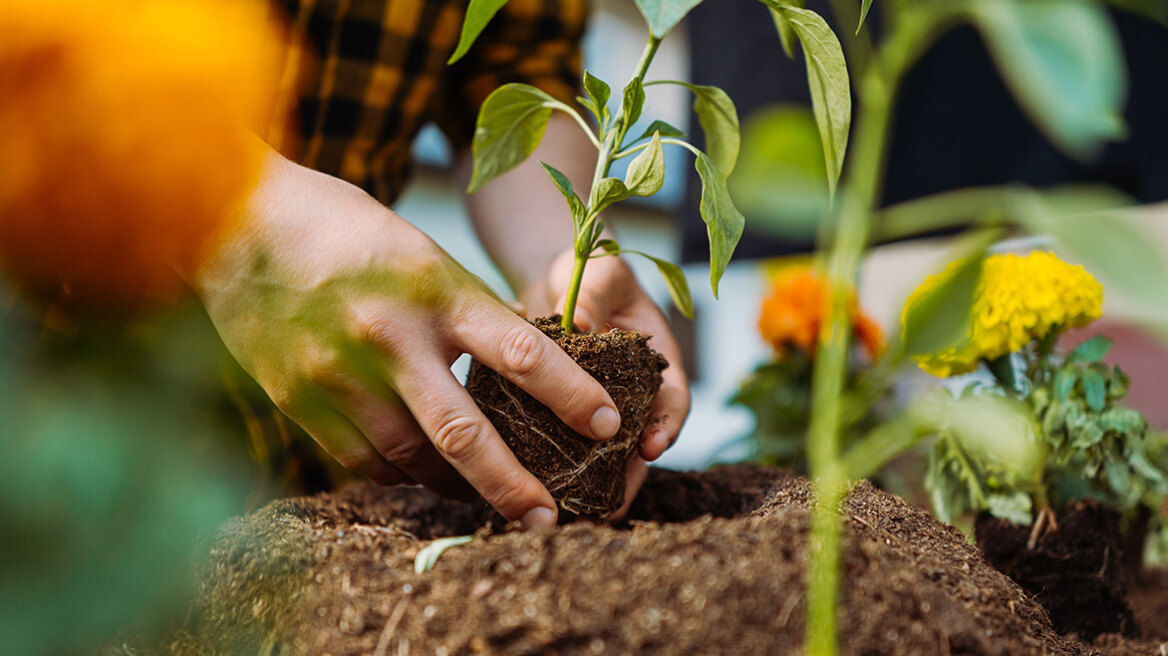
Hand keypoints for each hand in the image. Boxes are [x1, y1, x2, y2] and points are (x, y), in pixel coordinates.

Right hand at [193, 150, 622, 528]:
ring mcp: (338, 373)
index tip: (608, 425)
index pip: (520, 351)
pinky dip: (400, 473)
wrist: (237, 220)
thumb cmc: (345, 230)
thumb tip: (519, 374)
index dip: (570, 395)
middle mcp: (389, 336)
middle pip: (464, 432)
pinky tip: (422, 474)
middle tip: (549, 517)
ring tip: (492, 498)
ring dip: (457, 486)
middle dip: (512, 484)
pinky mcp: (298, 399)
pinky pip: (362, 460)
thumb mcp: (422, 255)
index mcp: (433, 289)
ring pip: (412, 458)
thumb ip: (466, 314)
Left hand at [521, 248, 690, 517]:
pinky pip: (567, 450)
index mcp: (657, 362)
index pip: (673, 401)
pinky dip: (559, 474)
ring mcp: (600, 411)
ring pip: (604, 458)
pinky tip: (543, 497)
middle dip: (627, 478)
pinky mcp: (565, 419)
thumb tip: (575, 324)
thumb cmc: (592, 269)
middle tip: (609, 507)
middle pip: (639, 445)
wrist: (558, 279)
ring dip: (594, 488)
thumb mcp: (600, 274)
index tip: (651, 448)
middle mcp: (634, 395)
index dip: (666, 428)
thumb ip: (594, 297)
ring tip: (578, 518)